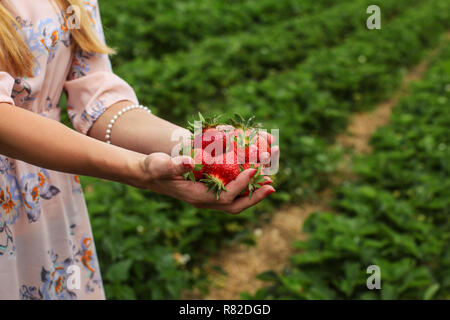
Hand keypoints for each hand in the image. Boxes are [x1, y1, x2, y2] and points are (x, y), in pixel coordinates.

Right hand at [137, 153, 274, 213]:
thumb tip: (189, 162)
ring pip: (235, 202)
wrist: (148, 175)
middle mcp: (204, 201)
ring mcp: (206, 199)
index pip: (224, 196)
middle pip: (235, 206)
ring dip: (253, 193)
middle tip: (272, 186)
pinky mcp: (208, 192)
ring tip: (269, 182)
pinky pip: (231, 194)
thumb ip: (173, 164)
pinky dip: (244, 188)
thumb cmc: (153, 168)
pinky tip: (253, 176)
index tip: (253, 170)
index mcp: (196, 196)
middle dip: (254, 197)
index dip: (241, 184)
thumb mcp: (160, 164)